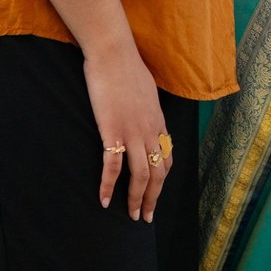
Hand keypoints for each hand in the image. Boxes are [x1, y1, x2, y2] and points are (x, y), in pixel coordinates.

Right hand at [83, 44, 172, 221]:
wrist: (113, 53)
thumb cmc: (126, 66)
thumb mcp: (145, 89)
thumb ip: (146, 106)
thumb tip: (143, 112)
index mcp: (157, 120)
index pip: (167, 155)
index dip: (162, 178)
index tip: (155, 193)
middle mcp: (150, 130)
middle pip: (158, 172)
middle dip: (153, 198)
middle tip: (146, 217)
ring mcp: (132, 131)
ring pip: (141, 175)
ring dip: (136, 199)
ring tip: (131, 216)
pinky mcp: (112, 131)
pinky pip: (112, 166)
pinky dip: (109, 186)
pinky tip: (104, 200)